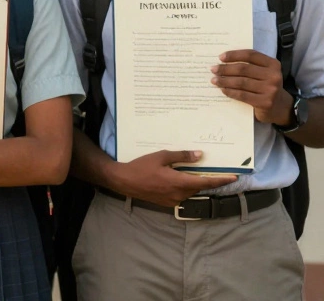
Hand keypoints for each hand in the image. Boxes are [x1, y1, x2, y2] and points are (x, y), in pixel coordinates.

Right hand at [109, 150, 236, 206]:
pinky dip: (184, 187)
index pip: (206, 183)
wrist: (124, 181)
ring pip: (190, 191)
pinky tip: (178, 179)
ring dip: (194, 183)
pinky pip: (181, 194)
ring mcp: (173, 200)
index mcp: (180, 182)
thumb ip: (181, 156)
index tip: (233, 178)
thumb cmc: (141, 167)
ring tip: (192, 173)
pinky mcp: (167, 202)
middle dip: (207, 180)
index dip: (221, 180)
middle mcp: (179, 194)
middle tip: (214, 171)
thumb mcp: (161, 156)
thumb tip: (199, 155)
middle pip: (199, 187)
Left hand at [212, 49, 292, 124]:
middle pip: (243, 69)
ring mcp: (270, 90)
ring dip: (225, 81)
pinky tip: (223, 89)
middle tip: (213, 69)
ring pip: (241, 82)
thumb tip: (223, 61)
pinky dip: (230, 92)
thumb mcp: (264, 73)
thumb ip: (250, 65)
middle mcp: (274, 76)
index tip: (220, 57)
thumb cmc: (266, 86)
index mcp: (273, 64)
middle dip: (225, 68)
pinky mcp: (265, 102)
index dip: (234, 55)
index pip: (251, 55)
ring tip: (214, 80)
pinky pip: (242, 95)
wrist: (281, 107)